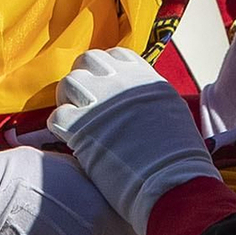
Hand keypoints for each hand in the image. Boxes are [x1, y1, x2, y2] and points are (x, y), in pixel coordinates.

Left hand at [50, 48, 219, 234]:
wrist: (170, 180)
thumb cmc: (178, 153)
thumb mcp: (172, 108)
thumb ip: (149, 95)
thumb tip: (137, 98)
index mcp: (142, 75)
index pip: (114, 54)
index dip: (105, 69)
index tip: (105, 86)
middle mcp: (117, 81)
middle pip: (86, 61)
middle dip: (83, 78)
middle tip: (86, 102)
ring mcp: (97, 100)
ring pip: (68, 84)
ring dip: (68, 100)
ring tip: (76, 120)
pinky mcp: (80, 126)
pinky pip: (57, 115)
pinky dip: (61, 127)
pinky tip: (71, 139)